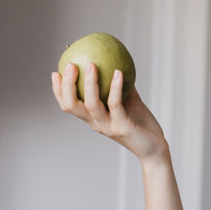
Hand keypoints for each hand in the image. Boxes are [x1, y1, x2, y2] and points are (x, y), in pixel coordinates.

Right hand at [51, 62, 167, 163]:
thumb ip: (120, 87)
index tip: (56, 72)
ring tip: (91, 65)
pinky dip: (115, 87)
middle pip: (71, 105)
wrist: (154, 147)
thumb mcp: (129, 102)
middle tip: (70, 65)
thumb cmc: (141, 123)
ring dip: (90, 83)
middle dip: (66, 85)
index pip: (68, 105)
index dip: (58, 90)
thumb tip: (115, 62)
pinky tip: (119, 72)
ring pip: (91, 104)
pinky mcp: (122, 127)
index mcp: (93, 118)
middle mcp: (96, 123)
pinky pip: (116, 104)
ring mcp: (108, 126)